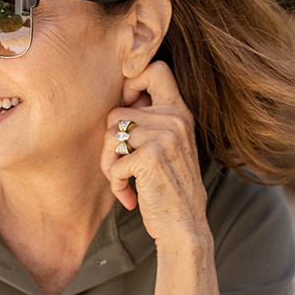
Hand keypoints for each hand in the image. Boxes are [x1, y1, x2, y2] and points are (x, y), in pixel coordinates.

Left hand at [100, 61, 207, 248]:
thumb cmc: (170, 189)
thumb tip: (119, 102)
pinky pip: (113, 163)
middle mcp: (174, 119)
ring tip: (124, 181)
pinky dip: (115, 184)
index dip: (132, 83)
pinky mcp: (149, 158)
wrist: (184, 225)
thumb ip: (152, 122)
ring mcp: (164, 137)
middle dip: (110, 143)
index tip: (127, 108)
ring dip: (109, 165)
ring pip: (110, 137)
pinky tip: (128, 197)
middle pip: (116, 112)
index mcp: (180, 112)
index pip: (155, 69)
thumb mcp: (169, 147)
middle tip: (120, 167)